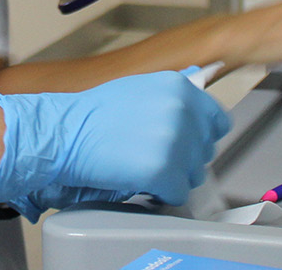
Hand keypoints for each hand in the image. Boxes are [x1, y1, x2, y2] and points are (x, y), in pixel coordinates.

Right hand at [0, 70, 230, 217]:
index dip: (201, 136)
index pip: (217, 120)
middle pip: (205, 151)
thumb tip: (197, 115)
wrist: (64, 133)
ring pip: (193, 174)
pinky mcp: (163, 170)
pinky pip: (178, 193)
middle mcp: (182, 109)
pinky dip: (160, 194)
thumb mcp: (141, 89)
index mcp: (178, 87)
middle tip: (153, 156)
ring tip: (142, 166)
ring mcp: (174, 140)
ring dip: (172, 177)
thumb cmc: (93, 115)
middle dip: (184, 159)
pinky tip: (140, 181)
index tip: (188, 145)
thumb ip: (173, 100)